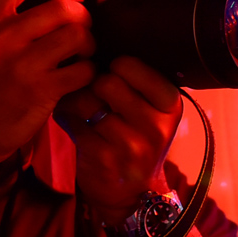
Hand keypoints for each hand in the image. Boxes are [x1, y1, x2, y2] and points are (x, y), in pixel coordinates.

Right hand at [0, 0, 95, 165]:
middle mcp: (0, 37)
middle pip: (63, 7)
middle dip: (82, 16)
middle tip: (81, 29)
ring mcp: (21, 65)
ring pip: (77, 35)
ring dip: (89, 43)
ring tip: (82, 53)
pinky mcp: (40, 92)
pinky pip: (83, 70)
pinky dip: (89, 71)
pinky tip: (80, 76)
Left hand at [55, 57, 183, 224]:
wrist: (134, 194)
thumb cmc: (138, 139)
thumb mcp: (152, 111)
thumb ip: (136, 82)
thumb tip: (94, 42)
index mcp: (169, 105)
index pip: (132, 65)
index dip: (116, 66)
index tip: (115, 75)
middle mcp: (155, 125)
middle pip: (106, 82)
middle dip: (95, 84)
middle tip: (97, 94)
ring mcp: (130, 145)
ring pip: (86, 101)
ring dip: (77, 102)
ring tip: (82, 108)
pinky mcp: (103, 159)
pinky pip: (73, 124)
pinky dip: (68, 119)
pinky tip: (75, 124)